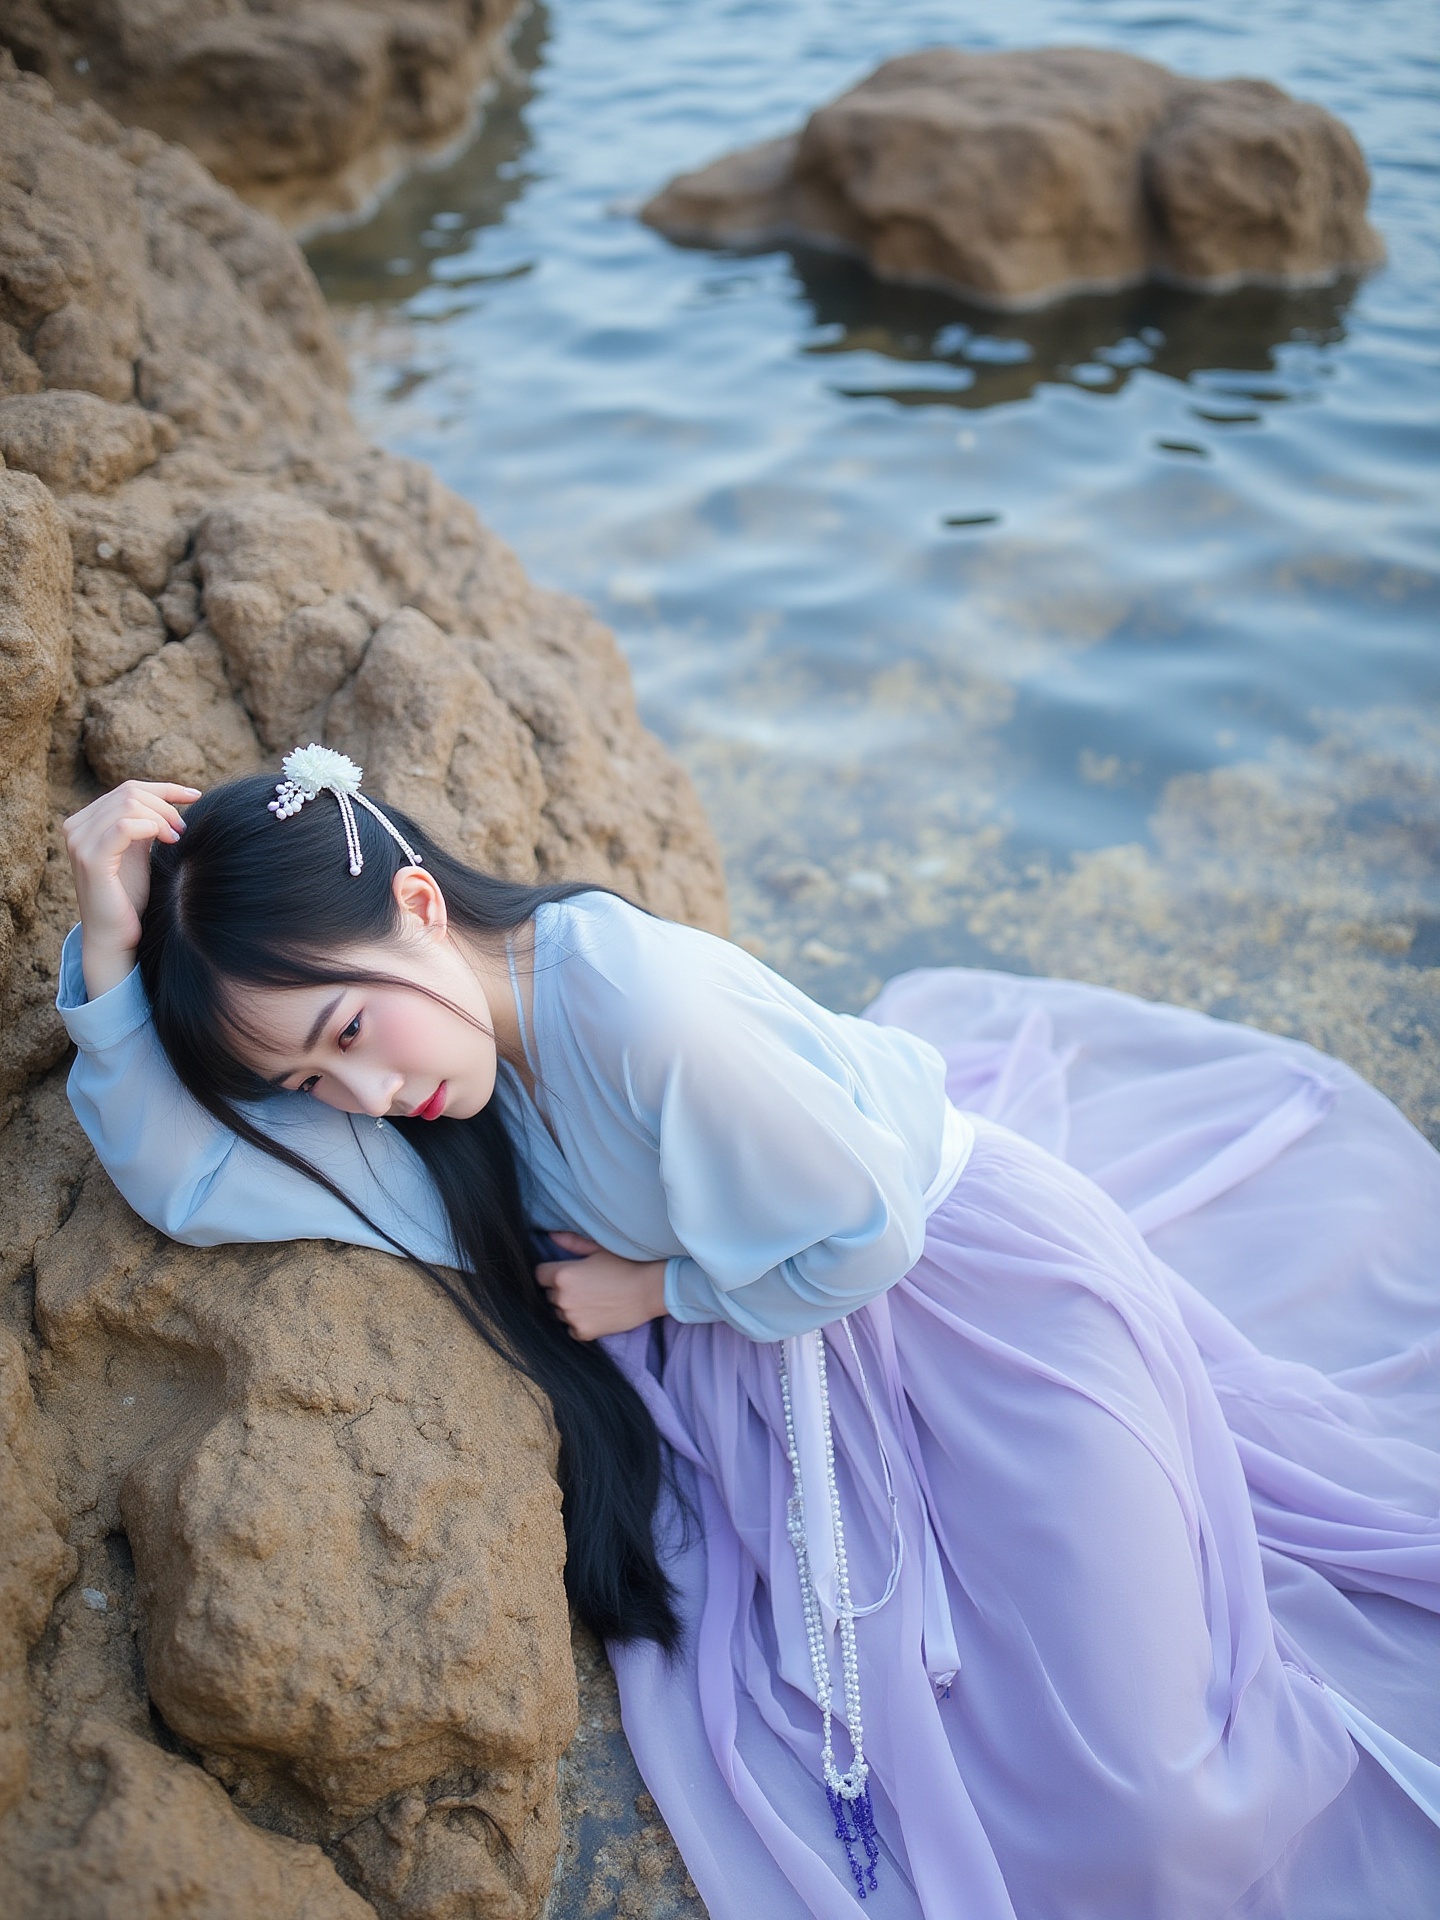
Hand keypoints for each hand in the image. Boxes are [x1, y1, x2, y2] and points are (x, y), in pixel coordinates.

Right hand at [63, 780, 200, 998]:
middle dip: (166, 806)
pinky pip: (124, 826)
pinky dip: (151, 827)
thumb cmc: (130, 897)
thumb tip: (171, 799)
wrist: (115, 936)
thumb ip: (144, 824)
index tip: (196, 796)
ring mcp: (79, 842)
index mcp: (86, 822)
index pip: (128, 789)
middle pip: (130, 793)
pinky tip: (167, 841)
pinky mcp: (91, 860)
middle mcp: (76, 827)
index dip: (166, 788)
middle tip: (183, 831)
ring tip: (176, 839)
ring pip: (129, 804)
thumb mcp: (139, 852)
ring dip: (162, 817)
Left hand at [535, 1231, 668, 1341]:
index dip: (550, 1272)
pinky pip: (571, 1328)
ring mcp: (572, 1317)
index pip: (539, 1275)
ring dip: (569, 1307)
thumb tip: (550, 1235)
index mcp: (563, 1275)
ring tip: (591, 1299)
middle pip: (548, 1294)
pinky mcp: (583, 1333)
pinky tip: (595, 1313)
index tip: (564, 1272)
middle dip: (560, 1290)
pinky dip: (579, 1323)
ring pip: (559, 1312)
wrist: (649, 1290)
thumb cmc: (625, 1265)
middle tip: (583, 1285)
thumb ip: (571, 1243)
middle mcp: (563, 1298)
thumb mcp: (597, 1249)